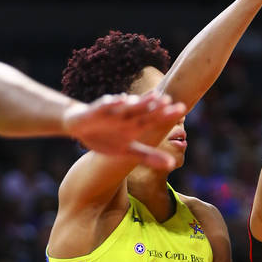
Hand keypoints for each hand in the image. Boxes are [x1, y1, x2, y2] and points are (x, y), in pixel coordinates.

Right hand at [63, 91, 186, 169]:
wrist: (79, 127)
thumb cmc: (106, 138)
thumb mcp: (128, 150)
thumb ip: (149, 156)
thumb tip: (172, 164)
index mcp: (135, 125)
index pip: (153, 118)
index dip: (166, 114)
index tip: (182, 109)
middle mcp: (126, 116)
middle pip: (143, 110)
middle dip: (155, 106)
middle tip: (169, 100)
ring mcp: (112, 112)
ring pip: (127, 106)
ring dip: (139, 102)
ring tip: (152, 97)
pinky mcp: (96, 111)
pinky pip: (105, 106)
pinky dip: (113, 103)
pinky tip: (121, 100)